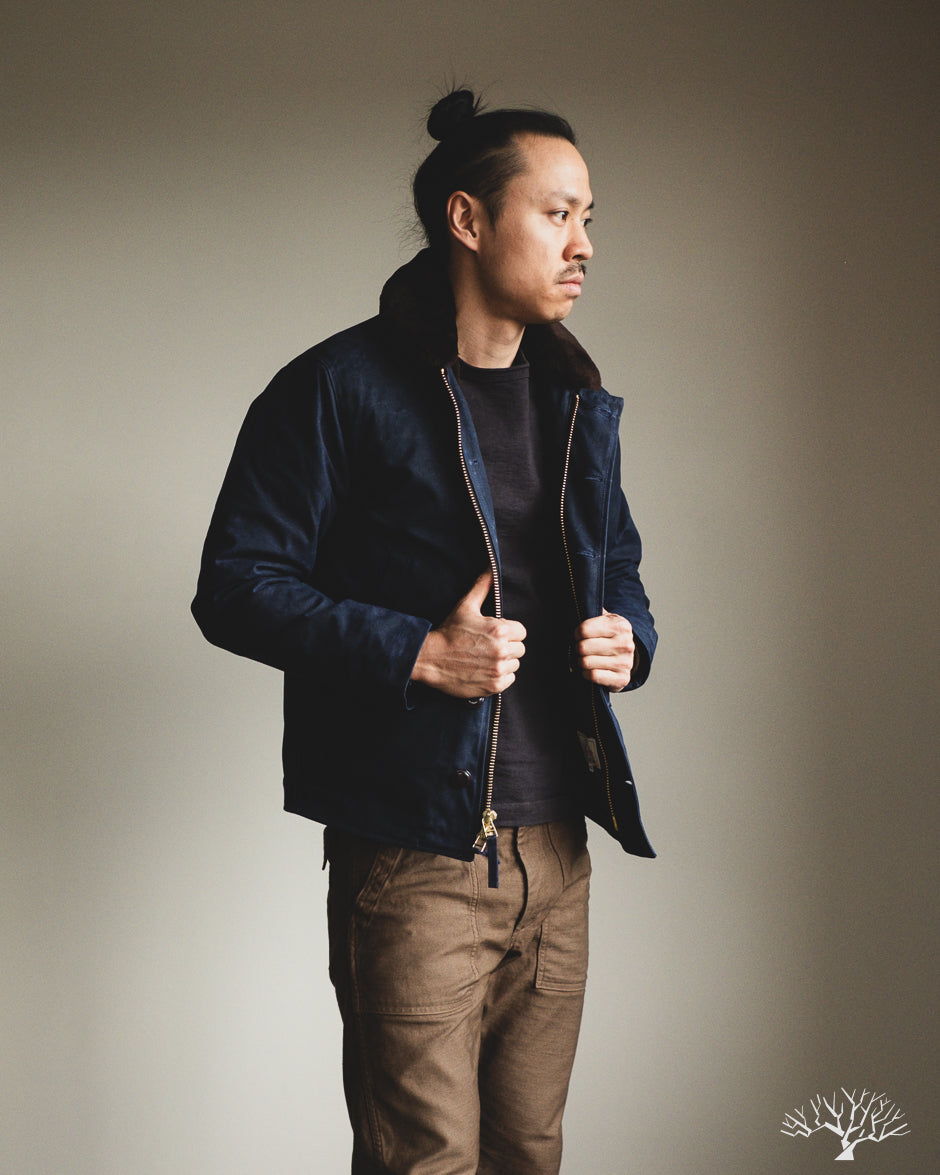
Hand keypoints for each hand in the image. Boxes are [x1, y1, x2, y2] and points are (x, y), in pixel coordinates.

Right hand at [411, 570, 526, 698]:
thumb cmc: (449, 632)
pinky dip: (500, 677)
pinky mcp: (493, 686)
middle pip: (520, 649)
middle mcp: (501, 651)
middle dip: (508, 647)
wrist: (431, 659)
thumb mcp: (465, 606)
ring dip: (504, 662)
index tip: (495, 634)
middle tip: (489, 646)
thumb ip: (482, 587)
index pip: (521, 632)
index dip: (509, 632)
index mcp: (499, 630)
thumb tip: (490, 569)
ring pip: (515, 665)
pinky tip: (485, 670)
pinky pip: (509, 680)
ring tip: (486, 658)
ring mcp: (498, 670)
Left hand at [575, 609, 634, 691]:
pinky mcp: (622, 678)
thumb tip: (573, 606)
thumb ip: (591, 612)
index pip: (584, 629)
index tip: (578, 635)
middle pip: (583, 647)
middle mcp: (625, 644)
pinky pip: (593, 675)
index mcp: (620, 626)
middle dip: (578, 648)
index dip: (576, 633)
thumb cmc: (610, 636)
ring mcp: (625, 662)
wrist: (627, 657)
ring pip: (586, 662)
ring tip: (586, 658)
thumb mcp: (605, 620)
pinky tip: (590, 669)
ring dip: (581, 662)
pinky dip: (586, 674)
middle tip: (581, 648)